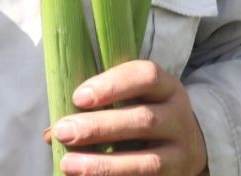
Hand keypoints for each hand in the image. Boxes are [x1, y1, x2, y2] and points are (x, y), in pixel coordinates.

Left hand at [45, 60, 207, 174]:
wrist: (187, 147)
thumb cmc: (144, 114)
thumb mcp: (132, 100)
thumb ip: (97, 106)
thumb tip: (52, 132)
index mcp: (167, 88)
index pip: (146, 76)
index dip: (112, 85)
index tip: (78, 97)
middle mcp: (179, 117)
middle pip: (143, 120)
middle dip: (99, 127)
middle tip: (63, 131)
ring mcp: (181, 152)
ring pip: (147, 161)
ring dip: (103, 164)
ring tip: (68, 164)